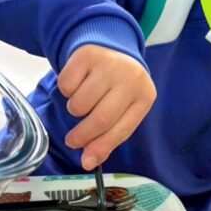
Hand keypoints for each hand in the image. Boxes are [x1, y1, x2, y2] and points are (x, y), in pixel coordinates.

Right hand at [57, 45, 155, 170]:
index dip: (102, 147)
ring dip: (75, 109)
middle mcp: (130, 78)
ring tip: (83, 101)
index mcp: (144, 96)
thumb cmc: (117, 86)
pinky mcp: (87, 55)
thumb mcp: (122, 109)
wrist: (111, 47)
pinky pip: (66, 86)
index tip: (85, 161)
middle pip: (100, 120)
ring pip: (79, 104)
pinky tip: (78, 83)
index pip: (122, 130)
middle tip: (73, 141)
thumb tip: (87, 163)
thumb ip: (108, 137)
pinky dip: (67, 90)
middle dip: (82, 135)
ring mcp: (109, 64)